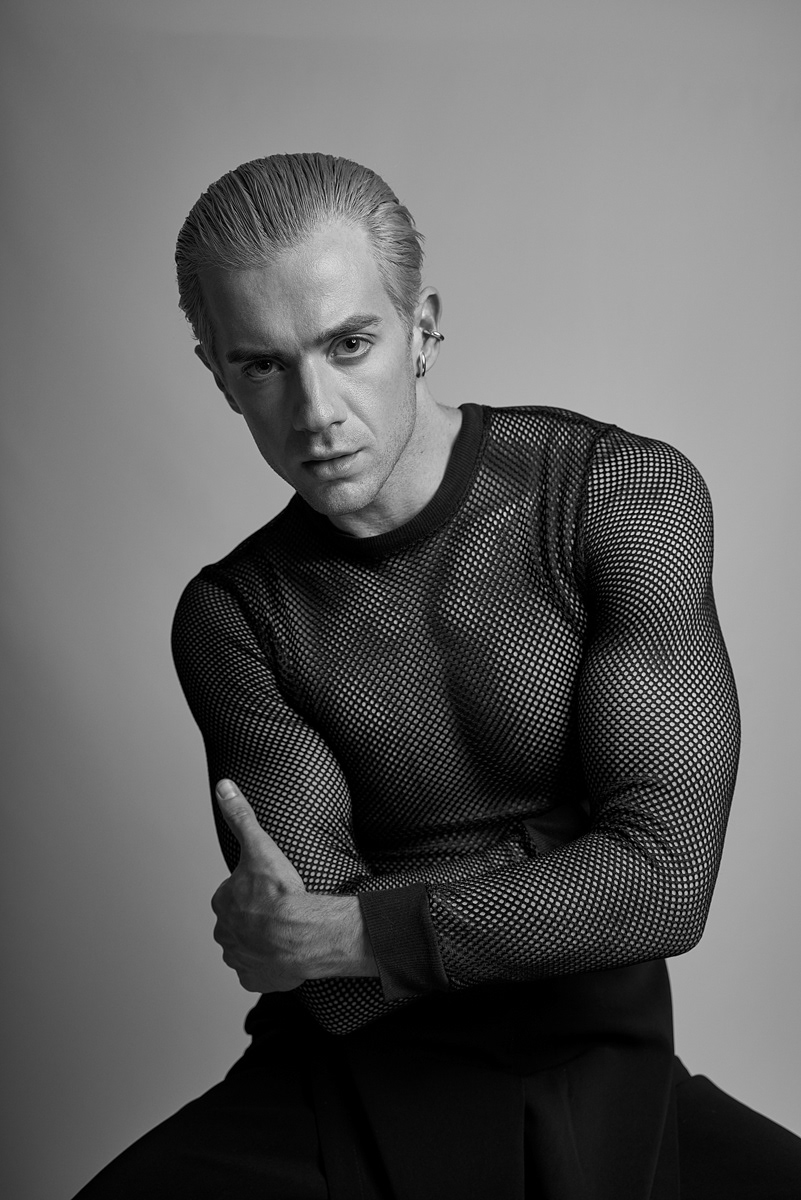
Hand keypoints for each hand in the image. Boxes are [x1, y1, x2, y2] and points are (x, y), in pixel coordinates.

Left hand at [210, 779, 376, 991]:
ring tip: (285, 931)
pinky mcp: (255, 979)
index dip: (254, 890)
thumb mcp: (259, 847)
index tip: (271, 889)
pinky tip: (284, 955)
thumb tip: (223, 786)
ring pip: (247, 947)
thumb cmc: (281, 893)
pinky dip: (269, 966)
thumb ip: (240, 816)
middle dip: (256, 917)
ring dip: (261, 942)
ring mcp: (239, 959)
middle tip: (280, 909)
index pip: (234, 894)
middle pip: (239, 922)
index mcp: (223, 903)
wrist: (303, 933)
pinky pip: (259, 972)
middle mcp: (225, 933)